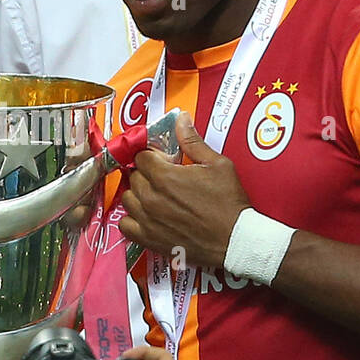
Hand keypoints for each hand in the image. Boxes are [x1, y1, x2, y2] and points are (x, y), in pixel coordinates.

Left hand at [119, 113, 249, 270]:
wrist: (234, 240)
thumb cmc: (228, 203)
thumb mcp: (217, 165)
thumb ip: (193, 142)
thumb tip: (181, 119)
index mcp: (165, 176)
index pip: (141, 156)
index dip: (152, 156)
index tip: (162, 160)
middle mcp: (151, 198)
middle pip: (133, 176)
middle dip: (146, 173)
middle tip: (163, 177)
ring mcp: (147, 220)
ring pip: (127, 198)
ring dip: (138, 194)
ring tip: (155, 196)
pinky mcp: (148, 239)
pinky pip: (125, 224)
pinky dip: (131, 218)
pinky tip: (146, 215)